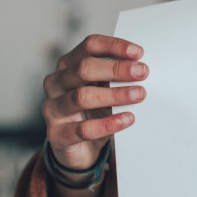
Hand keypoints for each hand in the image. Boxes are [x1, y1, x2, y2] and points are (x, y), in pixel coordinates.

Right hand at [42, 34, 147, 171]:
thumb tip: (143, 69)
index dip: (114, 46)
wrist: (77, 150)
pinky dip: (108, 124)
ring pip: (82, 97)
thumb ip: (115, 77)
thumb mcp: (103, 90)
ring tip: (139, 95)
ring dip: (115, 95)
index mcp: (68, 65)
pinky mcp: (57, 134)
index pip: (89, 46)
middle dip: (116, 69)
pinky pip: (83, 129)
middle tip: (142, 72)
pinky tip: (127, 119)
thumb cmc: (93, 113)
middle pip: (83, 68)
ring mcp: (54, 108)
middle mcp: (56, 83)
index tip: (139, 53)